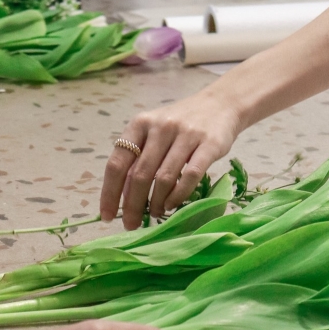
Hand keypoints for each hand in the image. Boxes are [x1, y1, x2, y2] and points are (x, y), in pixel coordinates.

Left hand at [100, 91, 240, 229]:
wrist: (221, 104)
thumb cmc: (181, 124)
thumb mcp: (154, 131)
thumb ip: (139, 156)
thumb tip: (123, 196)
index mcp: (140, 124)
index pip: (117, 163)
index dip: (109, 193)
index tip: (108, 216)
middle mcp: (160, 127)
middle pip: (139, 175)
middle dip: (132, 205)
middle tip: (131, 224)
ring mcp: (185, 135)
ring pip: (163, 178)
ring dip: (155, 203)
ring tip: (154, 214)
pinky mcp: (208, 145)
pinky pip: (190, 176)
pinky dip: (178, 195)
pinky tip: (172, 205)